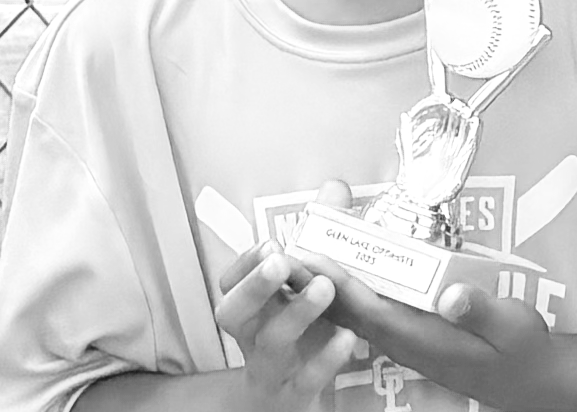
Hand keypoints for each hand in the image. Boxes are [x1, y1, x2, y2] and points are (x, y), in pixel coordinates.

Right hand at [215, 238, 357, 411]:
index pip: (230, 284)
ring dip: (296, 313)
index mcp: (251, 307)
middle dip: (255, 285)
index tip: (269, 244)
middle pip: (234, 312)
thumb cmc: (295, 330)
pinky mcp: (294, 394)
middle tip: (281, 261)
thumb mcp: (301, 286)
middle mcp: (252, 335)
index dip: (245, 264)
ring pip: (272, 342)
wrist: (283, 399)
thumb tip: (335, 187)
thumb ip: (318, 234)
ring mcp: (271, 366)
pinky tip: (346, 336)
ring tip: (325, 286)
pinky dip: (325, 358)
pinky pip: (305, 379)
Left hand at [298, 251, 551, 411]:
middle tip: (291, 244)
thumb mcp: (510, 325)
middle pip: (352, 310)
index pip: (369, 309)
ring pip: (357, 312)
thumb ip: (479, 310)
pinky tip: (337, 271)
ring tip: (302, 250)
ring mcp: (407, 341)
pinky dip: (349, 290)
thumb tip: (451, 294)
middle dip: (321, 279)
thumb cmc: (520, 349)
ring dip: (330, 283)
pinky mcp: (412, 336)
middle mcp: (406, 342)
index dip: (338, 282)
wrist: (528, 380)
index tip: (312, 255)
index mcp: (424, 338)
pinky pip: (371, 312)